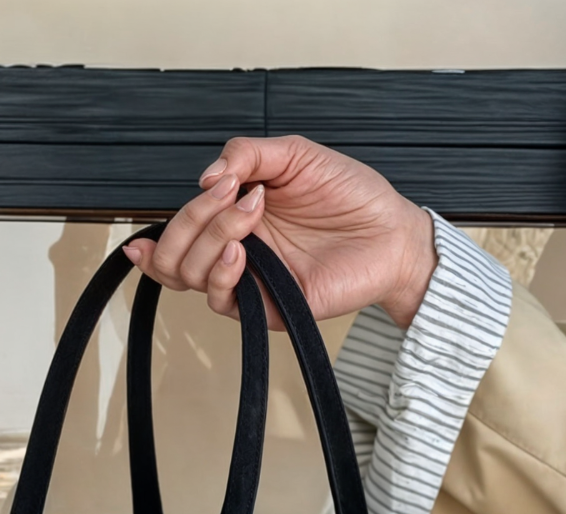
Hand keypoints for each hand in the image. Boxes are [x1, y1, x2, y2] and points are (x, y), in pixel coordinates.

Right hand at [123, 135, 436, 330]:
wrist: (391, 233)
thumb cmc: (351, 196)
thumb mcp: (296, 155)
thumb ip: (246, 154)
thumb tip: (206, 176)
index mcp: (235, 218)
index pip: (180, 229)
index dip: (178, 213)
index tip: (213, 185)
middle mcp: (236, 250)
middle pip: (174, 255)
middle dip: (191, 221)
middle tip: (227, 197)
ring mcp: (249, 280)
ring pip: (190, 275)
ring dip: (210, 239)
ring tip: (248, 216)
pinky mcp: (266, 307)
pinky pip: (222, 301)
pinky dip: (222, 272)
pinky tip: (241, 249)